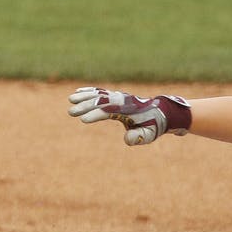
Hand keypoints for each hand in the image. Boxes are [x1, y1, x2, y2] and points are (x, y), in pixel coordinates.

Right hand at [68, 87, 191, 145]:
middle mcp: (123, 100)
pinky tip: (78, 92)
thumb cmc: (154, 126)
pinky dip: (90, 91)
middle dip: (86, 106)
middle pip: (101, 101)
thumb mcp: (149, 135)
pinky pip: (102, 92)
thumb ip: (139, 137)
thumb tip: (127, 140)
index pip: (109, 111)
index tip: (83, 120)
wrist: (161, 112)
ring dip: (85, 96)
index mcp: (129, 110)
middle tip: (71, 112)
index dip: (96, 115)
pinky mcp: (117, 96)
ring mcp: (119, 97)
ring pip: (100, 94)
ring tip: (70, 99)